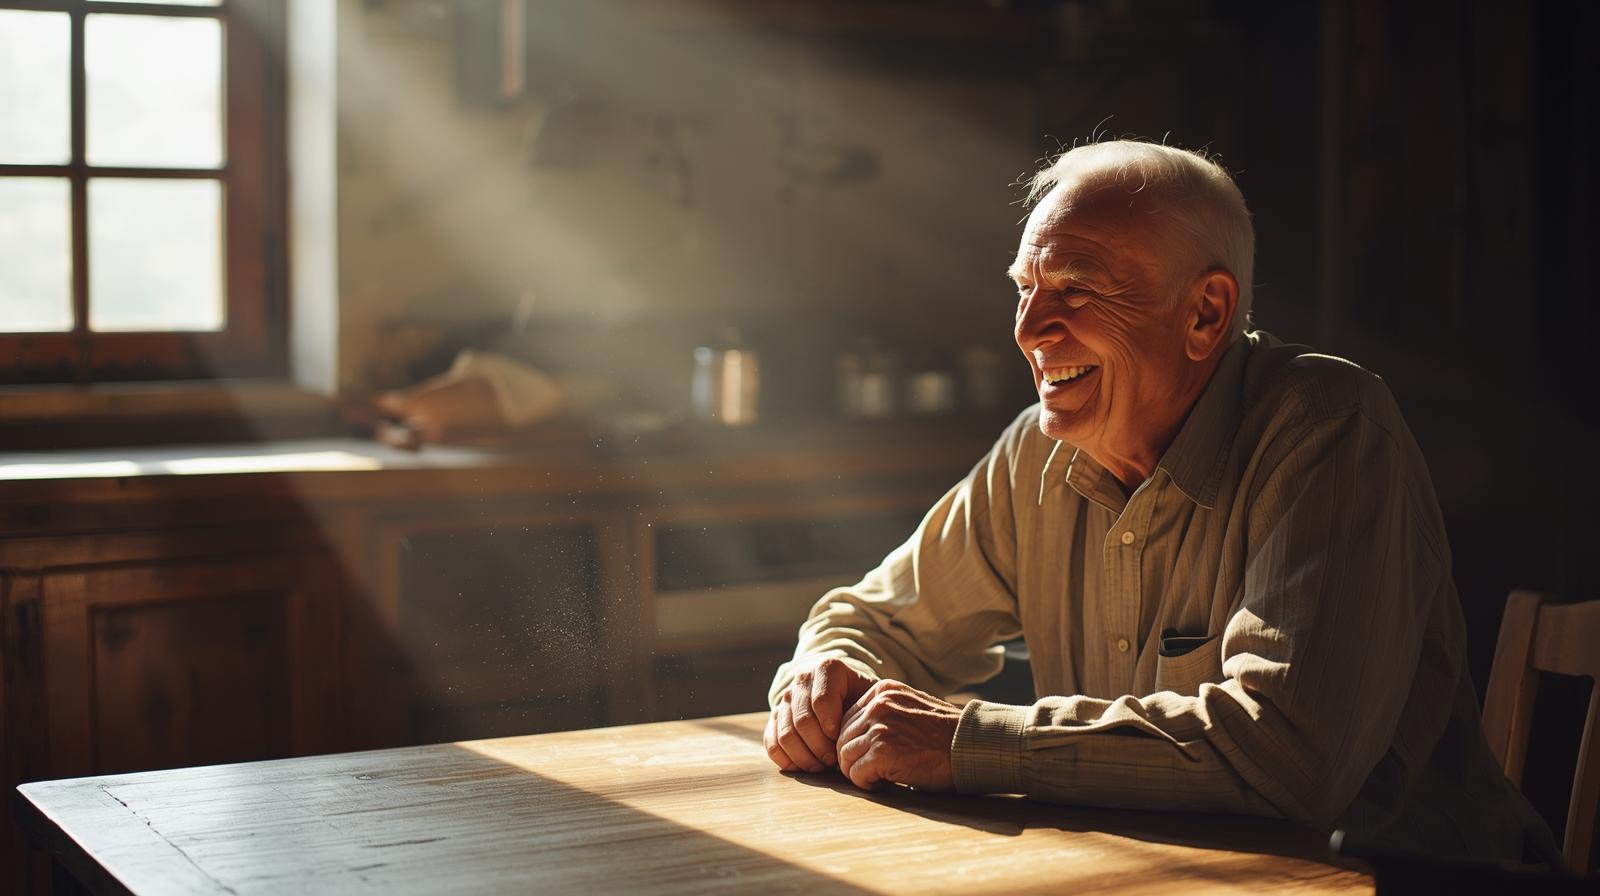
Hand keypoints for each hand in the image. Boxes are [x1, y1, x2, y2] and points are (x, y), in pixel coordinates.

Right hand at [764, 657, 874, 772]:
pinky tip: (804, 766)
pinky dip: (786, 759)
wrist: (842, 692)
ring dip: (804, 757)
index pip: (822, 701)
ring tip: (822, 765)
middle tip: (835, 761)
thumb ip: (873, 705)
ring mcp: (785, 699)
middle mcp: (801, 680)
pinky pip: (771, 742)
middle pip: (803, 721)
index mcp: (826, 669)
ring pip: (785, 734)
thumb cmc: (861, 698)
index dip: (832, 728)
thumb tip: (869, 731)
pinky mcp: (774, 718)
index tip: (843, 741)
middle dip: (820, 747)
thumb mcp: (872, 694)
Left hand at [836, 680, 961, 791]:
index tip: (871, 755)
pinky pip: (856, 773)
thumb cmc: (945, 735)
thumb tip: (857, 736)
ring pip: (844, 756)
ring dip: (858, 771)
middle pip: (841, 737)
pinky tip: (885, 783)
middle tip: (872, 771)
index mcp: (883, 691)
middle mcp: (878, 705)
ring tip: (880, 777)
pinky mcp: (883, 752)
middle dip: (852, 758)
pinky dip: (867, 783)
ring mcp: (880, 727)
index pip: (847, 718)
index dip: (855, 741)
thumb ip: (885, 714)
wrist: (972, 746)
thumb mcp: (911, 710)